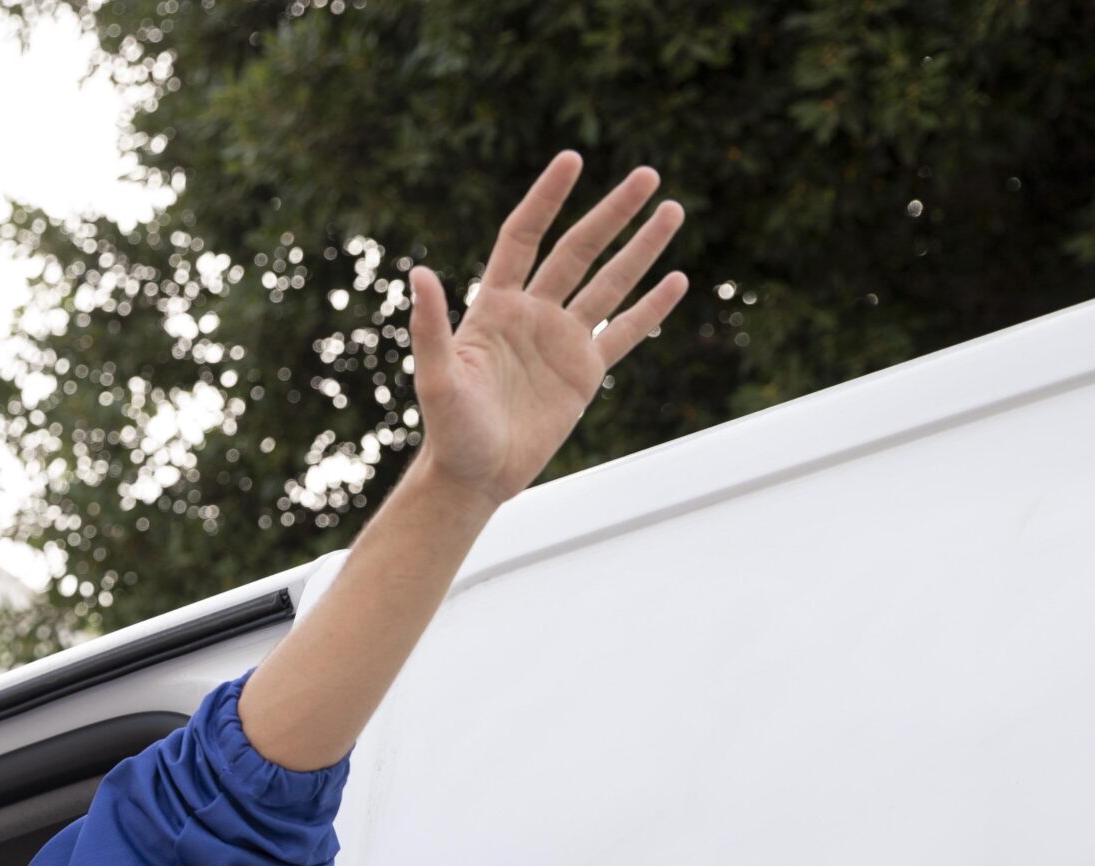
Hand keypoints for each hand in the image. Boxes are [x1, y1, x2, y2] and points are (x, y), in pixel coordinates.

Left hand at [406, 152, 687, 505]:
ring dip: (641, 249)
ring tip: (673, 210)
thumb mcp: (437, 378)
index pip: (524, 237)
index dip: (546, 199)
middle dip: (613, 213)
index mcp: (494, 306)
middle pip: (578, 250)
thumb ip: (430, 327)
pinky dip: (650, 308)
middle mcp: (532, 315)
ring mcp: (561, 341)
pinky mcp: (584, 374)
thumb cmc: (448, 430)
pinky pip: (624, 333)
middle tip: (648, 175)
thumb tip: (417, 274)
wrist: (474, 476)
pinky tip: (677, 279)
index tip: (572, 160)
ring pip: (609, 284)